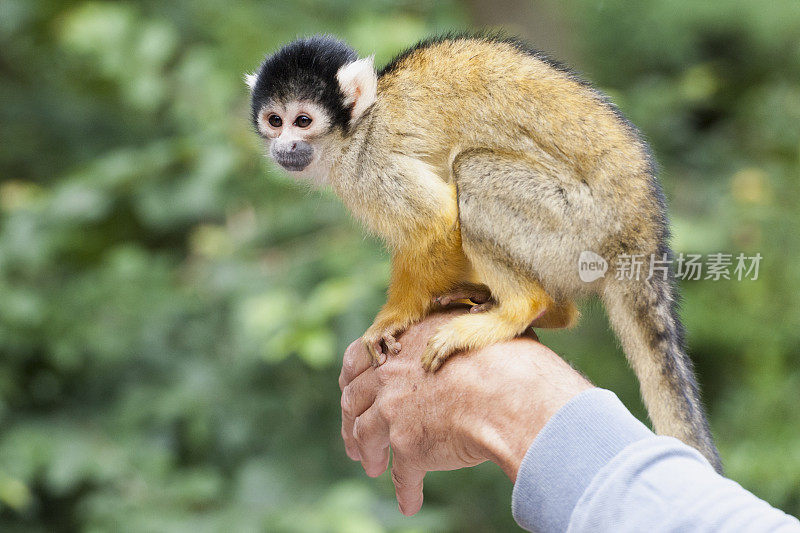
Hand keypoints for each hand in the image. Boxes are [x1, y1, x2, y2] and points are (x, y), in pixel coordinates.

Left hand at [339, 310, 591, 514]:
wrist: (509, 391)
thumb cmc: (507, 354)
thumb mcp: (478, 323)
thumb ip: (461, 327)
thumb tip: (476, 318)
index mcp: (402, 342)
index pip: (358, 356)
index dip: (352, 376)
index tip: (350, 387)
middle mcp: (389, 375)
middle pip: (353, 400)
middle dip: (351, 421)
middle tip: (354, 438)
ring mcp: (393, 411)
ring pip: (365, 437)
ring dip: (368, 454)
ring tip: (374, 468)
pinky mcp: (407, 446)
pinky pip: (402, 475)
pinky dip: (405, 490)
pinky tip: (409, 503)